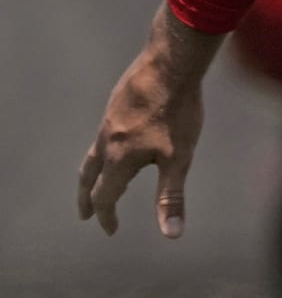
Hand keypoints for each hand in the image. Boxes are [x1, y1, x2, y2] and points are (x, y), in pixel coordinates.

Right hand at [77, 7, 218, 237]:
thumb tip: (171, 235)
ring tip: (97, 180)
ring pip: (94, 152)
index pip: (105, 196)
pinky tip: (119, 141)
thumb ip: (172, 197)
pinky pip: (104, 132)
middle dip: (87, 198)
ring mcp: (110, 119)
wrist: (171, 62)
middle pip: (89, 176)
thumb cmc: (178, 112)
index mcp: (119, 158)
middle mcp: (107, 140)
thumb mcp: (179, 158)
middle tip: (85, 214)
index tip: (110, 230)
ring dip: (93, 172)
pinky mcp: (117, 102)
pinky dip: (103, 148)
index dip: (107, 216)